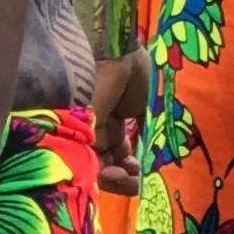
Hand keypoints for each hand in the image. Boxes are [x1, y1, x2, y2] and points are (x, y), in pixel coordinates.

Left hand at [91, 42, 148, 183]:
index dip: (133, 163)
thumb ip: (149, 128)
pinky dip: (108, 176)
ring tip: (135, 181)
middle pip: (108, 161)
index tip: (148, 169)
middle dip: (126, 175)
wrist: (114, 52)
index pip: (119, 148)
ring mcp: (85, 132)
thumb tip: (156, 153)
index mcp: (113, 115)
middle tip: (141, 181)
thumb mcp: (150, 102)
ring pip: (99, 168)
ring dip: (119, 180)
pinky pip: (90, 165)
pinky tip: (126, 176)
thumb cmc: (134, 70)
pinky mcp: (77, 137)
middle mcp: (96, 126)